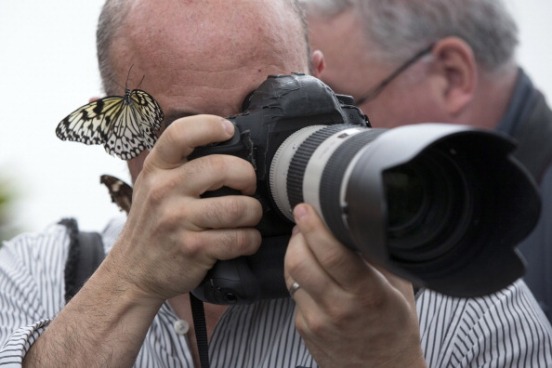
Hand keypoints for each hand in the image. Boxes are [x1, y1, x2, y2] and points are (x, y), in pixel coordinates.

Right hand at [107, 115, 262, 302]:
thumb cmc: (153, 226)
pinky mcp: (192, 249)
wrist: (131, 275)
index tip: (229, 131)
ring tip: (248, 217)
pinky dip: (251, 240)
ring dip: (253, 213)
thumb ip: (180, 166)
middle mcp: (163, 190)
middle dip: (247, 177)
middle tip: (248, 188)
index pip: (180, 133)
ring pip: (238, 207)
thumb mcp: (153, 187)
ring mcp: (176, 220)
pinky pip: (239, 239)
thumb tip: (228, 144)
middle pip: (221, 167)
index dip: (210, 125)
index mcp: (156, 169)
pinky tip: (245, 240)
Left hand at [285, 204, 425, 367]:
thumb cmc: (395, 330)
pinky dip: (298, 275)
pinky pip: (292, 292)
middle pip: (300, 260)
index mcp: (368, 295)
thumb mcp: (399, 289)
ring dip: (294, 252)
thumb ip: (378, 258)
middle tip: (305, 222)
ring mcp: (317, 321)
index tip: (306, 208)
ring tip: (306, 243)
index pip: (333, 255)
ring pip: (291, 274)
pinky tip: (312, 273)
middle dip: (298, 235)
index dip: (314, 227)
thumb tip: (354, 225)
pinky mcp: (303, 328)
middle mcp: (339, 308)